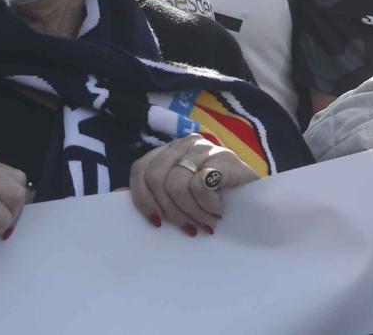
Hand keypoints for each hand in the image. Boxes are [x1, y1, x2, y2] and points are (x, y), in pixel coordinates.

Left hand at [128, 134, 257, 235]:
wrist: (259, 201)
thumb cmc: (214, 200)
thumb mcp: (178, 193)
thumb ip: (152, 191)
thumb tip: (114, 195)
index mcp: (170, 150)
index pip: (140, 169)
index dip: (141, 198)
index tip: (155, 223)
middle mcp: (186, 143)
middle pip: (155, 178)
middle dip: (169, 210)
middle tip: (187, 228)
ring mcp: (206, 148)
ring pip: (176, 185)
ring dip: (190, 212)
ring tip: (206, 222)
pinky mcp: (224, 158)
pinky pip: (199, 186)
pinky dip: (207, 206)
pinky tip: (219, 211)